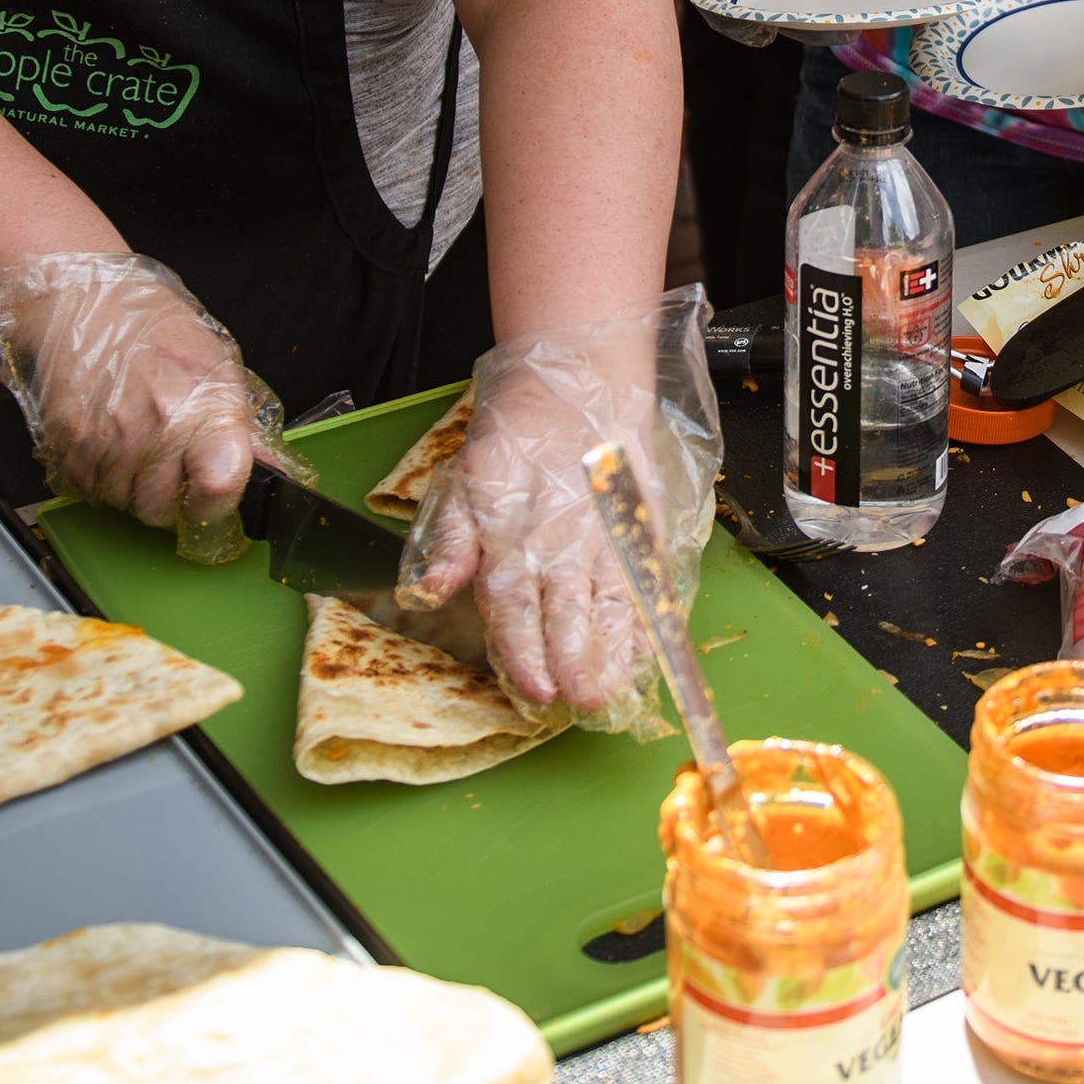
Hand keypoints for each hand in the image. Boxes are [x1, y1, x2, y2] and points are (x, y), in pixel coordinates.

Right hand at [0, 251, 282, 532]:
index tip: (211, 497)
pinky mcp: (69, 440)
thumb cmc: (157, 328)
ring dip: (130, 487)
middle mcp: (157, 425)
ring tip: (134, 442)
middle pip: (161, 509)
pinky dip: (98, 476)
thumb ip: (241, 426)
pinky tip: (107, 440)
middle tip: (166, 463)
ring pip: (123, 503)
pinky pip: (88, 488)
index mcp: (204, 406)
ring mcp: (108, 436)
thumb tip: (274, 472)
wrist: (87, 300)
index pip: (220, 485)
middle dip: (167, 498)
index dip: (216, 504)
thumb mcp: (217, 366)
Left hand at [400, 299, 716, 720]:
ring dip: (615, 649)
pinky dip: (651, 611)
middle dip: (575, 663)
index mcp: (511, 535)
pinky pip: (646, 575)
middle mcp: (560, 541)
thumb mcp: (463, 482)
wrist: (574, 380)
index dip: (526, 653)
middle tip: (585, 703)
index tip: (538, 691)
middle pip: (567, 613)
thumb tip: (429, 591)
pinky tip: (654, 644)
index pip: (515, 608)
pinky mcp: (638, 521)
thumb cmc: (512, 437)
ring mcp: (604, 532)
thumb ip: (450, 542)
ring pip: (611, 601)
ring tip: (618, 689)